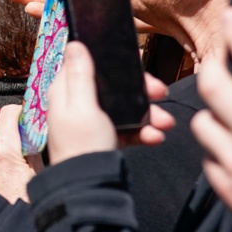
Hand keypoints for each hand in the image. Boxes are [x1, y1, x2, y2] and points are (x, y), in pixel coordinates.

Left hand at [0, 104, 36, 202]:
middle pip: (4, 130)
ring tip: (24, 170)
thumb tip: (38, 126)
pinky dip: (4, 162)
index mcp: (2, 149)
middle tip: (34, 151)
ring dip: (11, 151)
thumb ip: (37, 145)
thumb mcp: (41, 171)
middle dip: (19, 137)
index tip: (33, 120)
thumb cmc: (28, 202)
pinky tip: (14, 177)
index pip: (9, 111)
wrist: (10, 231)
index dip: (23, 112)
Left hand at [46, 41, 174, 164]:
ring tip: (166, 124)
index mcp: (65, 90)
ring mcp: (91, 122)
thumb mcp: (82, 105)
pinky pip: (127, 129)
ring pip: (124, 108)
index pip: (88, 64)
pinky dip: (142, 132)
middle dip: (140, 91)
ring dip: (148, 114)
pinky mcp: (104, 139)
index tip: (139, 65)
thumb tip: (74, 43)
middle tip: (161, 93)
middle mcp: (77, 103)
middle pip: (113, 87)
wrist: (87, 188)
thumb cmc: (81, 144)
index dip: (114, 62)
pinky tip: (154, 138)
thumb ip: (81, 75)